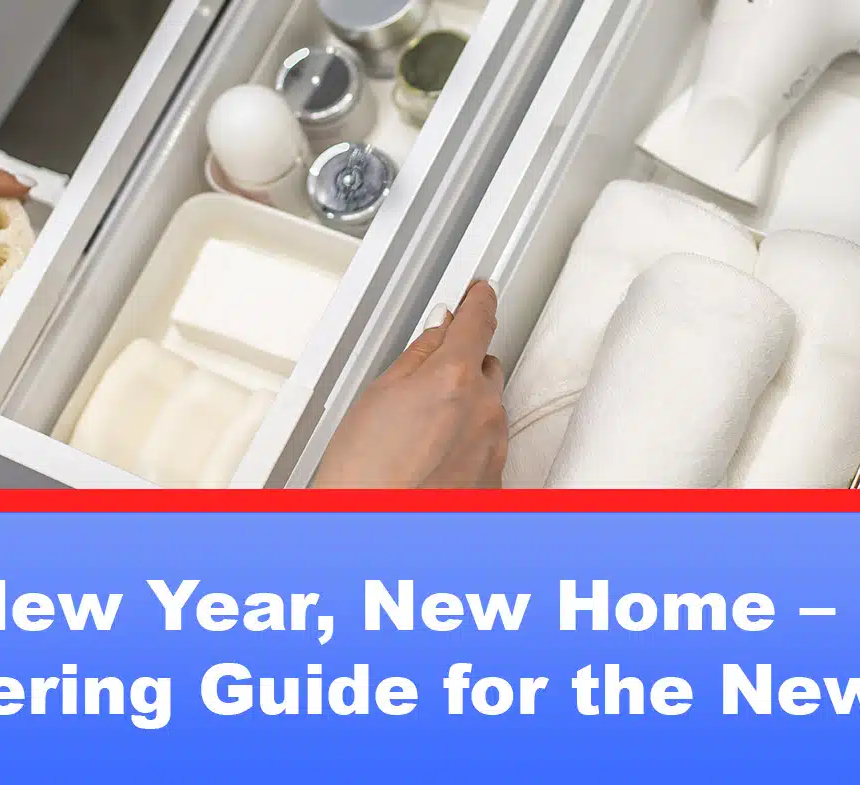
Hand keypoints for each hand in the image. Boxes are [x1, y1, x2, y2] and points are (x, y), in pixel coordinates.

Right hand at [315, 281, 507, 488]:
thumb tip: (438, 333)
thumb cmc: (362, 476)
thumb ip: (416, 357)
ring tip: (416, 441)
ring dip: (462, 413)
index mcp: (454, 379)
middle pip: (484, 368)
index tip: (481, 291)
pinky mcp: (497, 480)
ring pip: (487, 410)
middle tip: (420, 391)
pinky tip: (429, 464)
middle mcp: (485, 410)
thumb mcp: (377, 396)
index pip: (479, 322)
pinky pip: (488, 447)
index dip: (480, 301)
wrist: (371, 535)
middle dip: (459, 370)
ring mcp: (495, 447)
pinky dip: (466, 447)